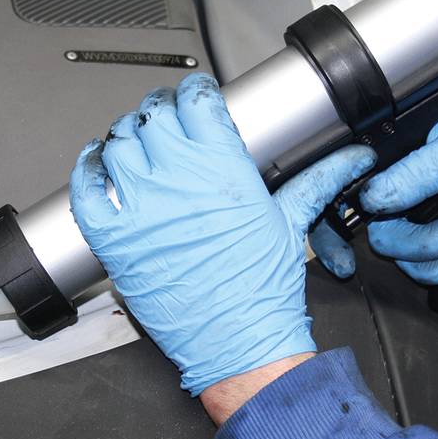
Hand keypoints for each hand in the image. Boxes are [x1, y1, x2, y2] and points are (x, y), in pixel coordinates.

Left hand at [69, 73, 376, 396]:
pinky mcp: (114, 239)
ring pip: (117, 143)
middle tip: (167, 120)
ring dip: (126, 137)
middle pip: (153, 116)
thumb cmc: (262, 292)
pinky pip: (85, 189)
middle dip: (160, 111)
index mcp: (222, 167)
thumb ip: (317, 178)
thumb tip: (352, 158)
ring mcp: (141, 207)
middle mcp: (177, 179)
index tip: (196, 99)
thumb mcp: (290, 223)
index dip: (194, 93)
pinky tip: (97, 166)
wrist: (239, 345)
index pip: (196, 100)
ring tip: (138, 145)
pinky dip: (87, 170)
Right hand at [311, 111, 437, 284]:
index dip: (344, 203)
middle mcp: (392, 181)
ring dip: (429, 252)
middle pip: (367, 224)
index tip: (370, 220)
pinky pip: (411, 267)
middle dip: (408, 239)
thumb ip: (418, 171)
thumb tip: (374, 197)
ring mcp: (408, 214)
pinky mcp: (424, 240)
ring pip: (390, 249)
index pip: (347, 175)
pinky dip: (436, 269)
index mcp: (393, 147)